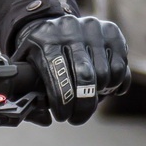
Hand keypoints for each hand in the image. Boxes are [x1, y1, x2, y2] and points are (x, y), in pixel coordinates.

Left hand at [13, 14, 129, 124]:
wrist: (54, 25)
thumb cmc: (39, 54)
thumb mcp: (25, 68)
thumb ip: (27, 95)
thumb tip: (44, 120)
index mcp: (44, 40)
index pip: (58, 76)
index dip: (64, 103)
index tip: (64, 117)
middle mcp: (70, 30)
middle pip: (85, 77)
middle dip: (83, 105)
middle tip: (78, 118)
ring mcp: (92, 29)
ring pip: (105, 75)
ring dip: (100, 94)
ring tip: (90, 96)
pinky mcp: (111, 31)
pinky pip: (120, 67)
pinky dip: (115, 84)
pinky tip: (105, 87)